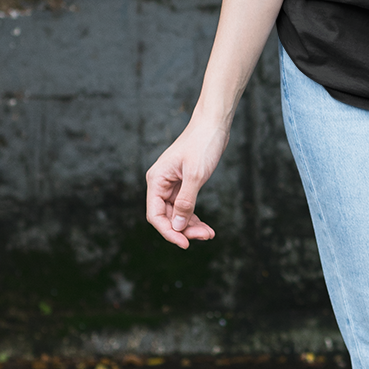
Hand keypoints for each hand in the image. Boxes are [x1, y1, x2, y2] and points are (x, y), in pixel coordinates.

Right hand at [145, 112, 228, 247]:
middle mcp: (160, 183)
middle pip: (166, 216)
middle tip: (205, 236)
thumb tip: (177, 226)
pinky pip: (184, 206)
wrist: (214, 124)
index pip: (155, 215)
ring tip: (209, 234)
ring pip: (176, 214)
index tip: (185, 243)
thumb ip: (185, 202)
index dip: (169, 231)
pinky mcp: (184, 183)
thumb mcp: (196, 175)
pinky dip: (194, 217)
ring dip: (191, 226)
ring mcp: (172, 184)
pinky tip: (206, 226)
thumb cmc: (203, 143)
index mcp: (157, 180)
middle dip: (184, 229)